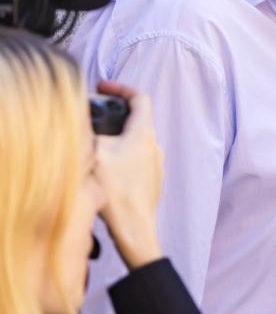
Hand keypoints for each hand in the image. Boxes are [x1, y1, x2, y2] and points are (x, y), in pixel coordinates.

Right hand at [93, 81, 164, 269]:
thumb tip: (81, 122)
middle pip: (136, 119)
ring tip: (95, 146)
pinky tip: (104, 170)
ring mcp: (156, 163)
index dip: (121, 88)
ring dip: (116, 138)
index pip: (139, 97)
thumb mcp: (95, 154)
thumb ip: (88, 133)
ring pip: (135, 141)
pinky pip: (136, 160)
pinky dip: (121, 157)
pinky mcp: (152, 180)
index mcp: (144, 133)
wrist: (135, 227)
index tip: (103, 87)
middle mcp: (154, 144)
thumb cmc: (117, 190)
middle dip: (113, 115)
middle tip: (93, 117)